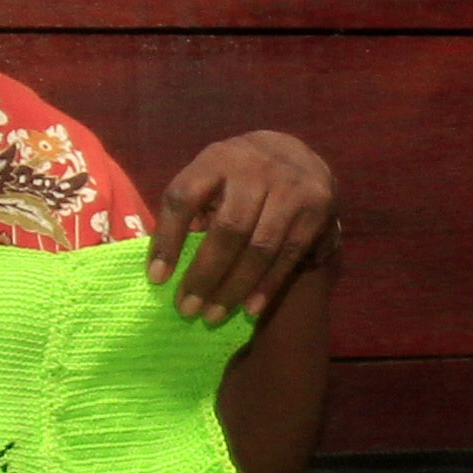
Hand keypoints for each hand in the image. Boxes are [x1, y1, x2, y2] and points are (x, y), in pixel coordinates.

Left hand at [146, 129, 336, 326]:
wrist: (300, 157)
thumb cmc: (240, 177)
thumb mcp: (212, 175)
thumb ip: (192, 210)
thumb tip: (165, 263)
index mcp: (217, 159)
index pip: (184, 197)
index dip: (168, 239)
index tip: (157, 278)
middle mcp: (255, 169)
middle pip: (227, 229)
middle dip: (204, 275)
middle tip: (187, 309)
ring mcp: (289, 189)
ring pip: (259, 248)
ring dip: (234, 288)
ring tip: (213, 315)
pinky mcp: (315, 210)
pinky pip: (287, 256)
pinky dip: (266, 286)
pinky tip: (249, 308)